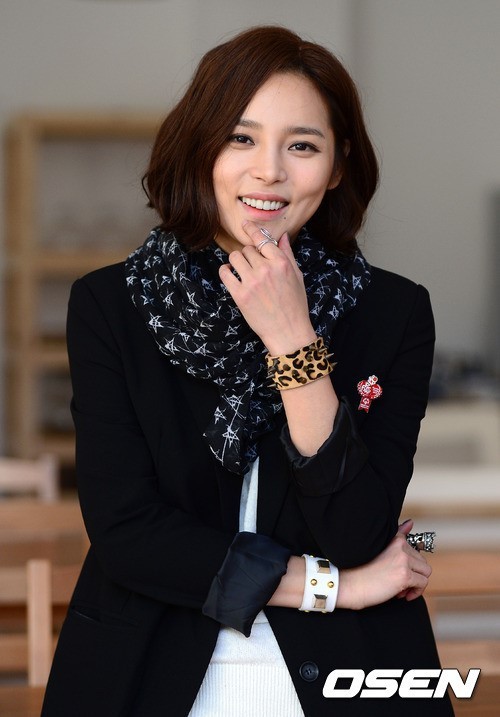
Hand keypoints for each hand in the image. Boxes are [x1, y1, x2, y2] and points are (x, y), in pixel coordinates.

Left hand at [219, 222, 315, 353]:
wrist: (288, 331)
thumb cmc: (295, 305)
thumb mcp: (297, 276)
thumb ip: (287, 254)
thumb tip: (282, 235)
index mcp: (281, 263)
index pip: (262, 239)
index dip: (252, 230)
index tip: (245, 225)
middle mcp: (265, 269)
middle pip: (247, 249)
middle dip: (249, 255)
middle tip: (253, 266)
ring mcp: (251, 282)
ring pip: (235, 257)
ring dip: (236, 261)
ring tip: (241, 269)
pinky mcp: (240, 295)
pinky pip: (225, 273)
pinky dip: (225, 271)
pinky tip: (231, 274)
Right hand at [337, 519, 431, 609]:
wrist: (349, 583)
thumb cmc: (361, 569)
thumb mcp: (381, 549)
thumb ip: (398, 535)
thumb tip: (410, 522)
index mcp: (395, 539)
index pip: (415, 549)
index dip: (409, 564)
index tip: (399, 571)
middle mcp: (401, 547)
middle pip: (422, 562)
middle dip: (413, 574)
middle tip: (398, 582)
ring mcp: (403, 560)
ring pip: (425, 573)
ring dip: (415, 583)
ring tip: (399, 588)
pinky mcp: (405, 576)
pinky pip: (422, 584)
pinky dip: (415, 592)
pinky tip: (401, 594)